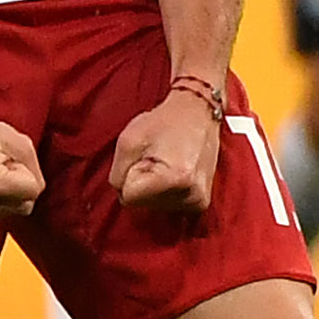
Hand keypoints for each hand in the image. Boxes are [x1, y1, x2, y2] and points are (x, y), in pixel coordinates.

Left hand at [111, 85, 224, 215]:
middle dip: (142, 182)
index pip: (128, 197)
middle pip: (141, 204)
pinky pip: (167, 205)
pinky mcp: (201, 203)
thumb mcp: (128, 141)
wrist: (199, 112)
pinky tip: (174, 172)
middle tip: (157, 157)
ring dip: (153, 186)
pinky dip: (165, 191)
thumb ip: (117, 175)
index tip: (146, 156)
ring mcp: (199, 201)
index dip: (131, 174)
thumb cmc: (164, 122)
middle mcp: (191, 196)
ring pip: (153, 206)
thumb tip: (122, 195)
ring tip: (167, 161)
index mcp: (175, 180)